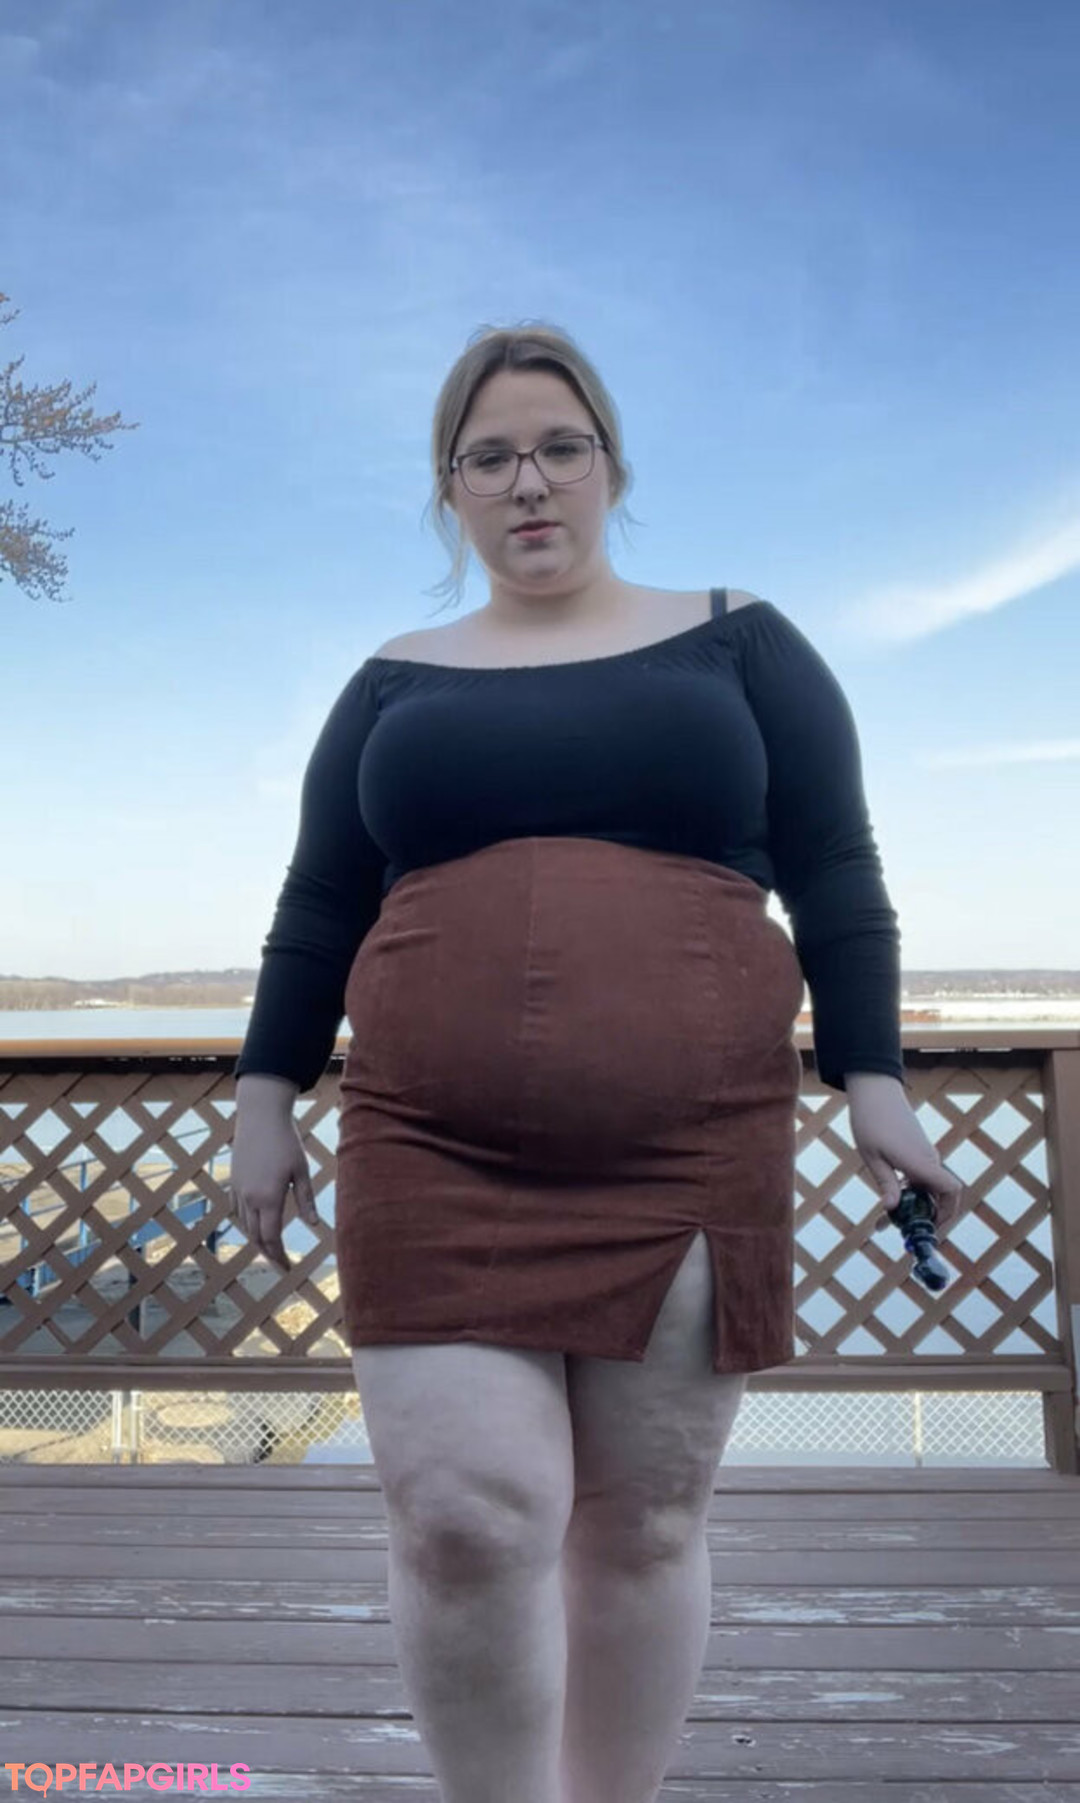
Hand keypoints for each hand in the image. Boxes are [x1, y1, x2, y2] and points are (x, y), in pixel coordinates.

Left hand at [844, 1075, 964, 1238]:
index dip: (948, 1211)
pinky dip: (913, 1190)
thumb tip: (891, 1209)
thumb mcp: (872, 1156)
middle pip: (942, 1195)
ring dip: (917, 1204)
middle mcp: (929, 1159)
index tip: (930, 1226)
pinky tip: (893, 1195)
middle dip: (928, 1215)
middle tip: (904, 1228)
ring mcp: (925, 1154)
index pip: (950, 1190)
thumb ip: (885, 1183)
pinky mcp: (918, 1150)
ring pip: (930, 1187)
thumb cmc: (870, 1121)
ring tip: (889, 1217)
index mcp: (920, 1162)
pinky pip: (923, 1176)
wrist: (874, 1090)